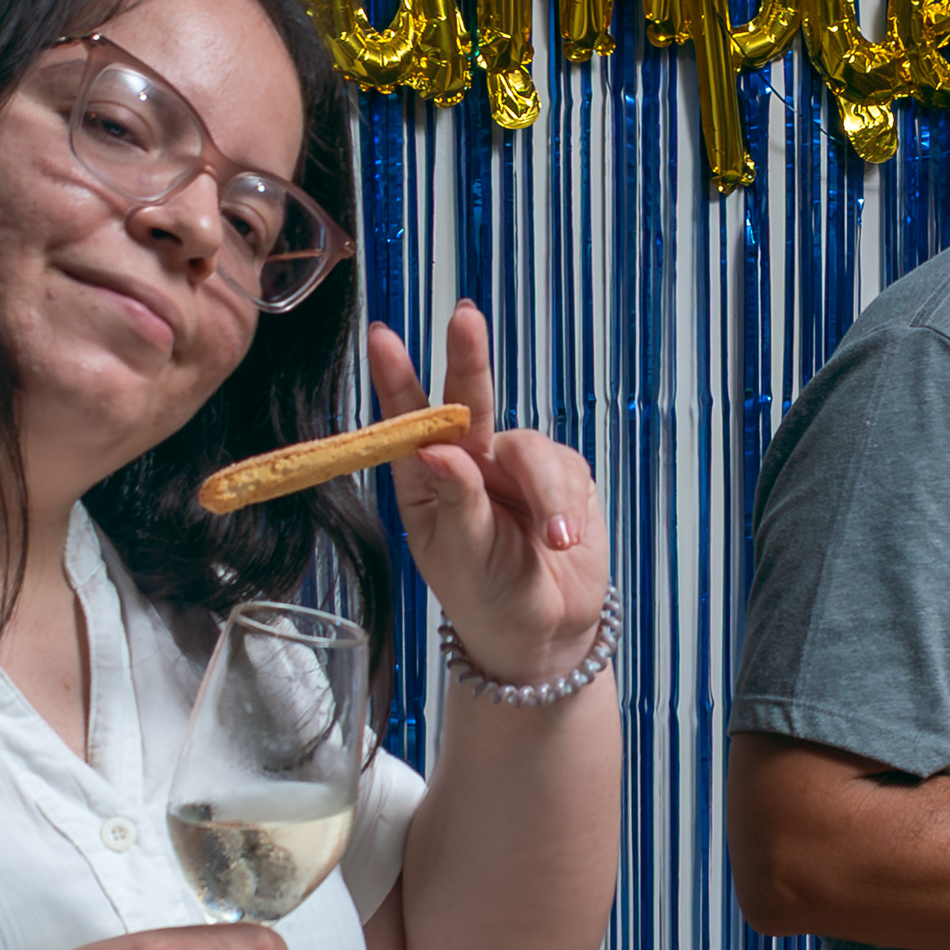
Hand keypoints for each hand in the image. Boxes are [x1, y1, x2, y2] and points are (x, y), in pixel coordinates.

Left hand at [368, 302, 607, 683]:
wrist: (546, 630)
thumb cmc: (486, 595)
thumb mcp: (461, 556)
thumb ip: (456, 500)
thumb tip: (435, 448)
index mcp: (426, 480)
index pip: (408, 421)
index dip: (396, 377)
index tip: (382, 337)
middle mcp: (469, 461)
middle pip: (469, 399)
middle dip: (468, 358)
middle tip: (465, 319)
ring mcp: (515, 465)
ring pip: (531, 447)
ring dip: (546, 494)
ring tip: (554, 542)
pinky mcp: (563, 474)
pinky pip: (568, 469)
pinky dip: (567, 505)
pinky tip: (566, 540)